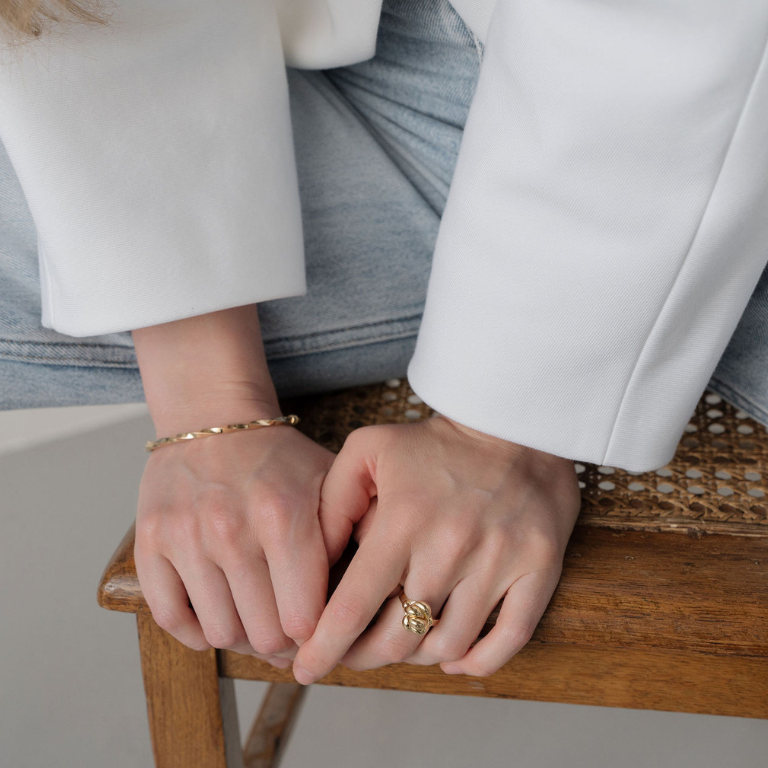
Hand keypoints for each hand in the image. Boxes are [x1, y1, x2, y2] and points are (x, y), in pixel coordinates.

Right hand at [134, 421, 333, 667]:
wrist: (214, 417)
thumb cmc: (278, 457)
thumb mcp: (329, 481)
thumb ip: (350, 533)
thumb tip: (362, 595)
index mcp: (284, 516)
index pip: (303, 618)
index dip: (316, 635)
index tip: (319, 631)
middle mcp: (232, 530)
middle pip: (263, 634)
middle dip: (283, 642)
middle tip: (290, 632)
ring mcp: (186, 537)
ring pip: (220, 632)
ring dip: (243, 637)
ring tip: (257, 621)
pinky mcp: (151, 541)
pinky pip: (170, 617)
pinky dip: (196, 630)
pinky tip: (218, 613)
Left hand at [292, 414, 580, 682]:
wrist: (512, 421)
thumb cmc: (434, 440)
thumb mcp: (368, 449)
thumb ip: (333, 501)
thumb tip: (313, 560)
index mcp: (403, 519)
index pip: (355, 606)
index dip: (325, 647)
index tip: (306, 670)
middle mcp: (451, 546)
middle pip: (399, 636)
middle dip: (364, 657)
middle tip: (351, 655)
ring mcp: (499, 559)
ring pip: (449, 645)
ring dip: (417, 656)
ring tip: (401, 644)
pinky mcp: (539, 566)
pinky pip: (510, 638)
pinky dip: (478, 661)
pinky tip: (454, 657)